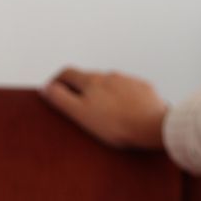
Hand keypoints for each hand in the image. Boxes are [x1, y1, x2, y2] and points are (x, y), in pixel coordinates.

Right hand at [40, 68, 167, 149]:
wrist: (153, 127)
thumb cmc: (117, 124)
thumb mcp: (80, 113)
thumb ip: (61, 99)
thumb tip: (46, 87)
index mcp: (91, 81)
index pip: (67, 73)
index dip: (57, 81)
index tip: (54, 90)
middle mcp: (110, 76)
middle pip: (89, 77)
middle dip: (81, 88)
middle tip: (79, 104)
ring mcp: (129, 81)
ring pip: (111, 83)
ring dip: (104, 92)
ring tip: (105, 111)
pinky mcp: (145, 89)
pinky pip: (130, 90)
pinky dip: (124, 97)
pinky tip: (126, 111)